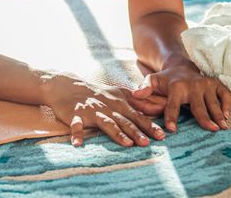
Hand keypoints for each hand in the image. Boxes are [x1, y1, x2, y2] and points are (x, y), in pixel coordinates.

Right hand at [42, 75, 166, 147]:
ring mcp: (91, 111)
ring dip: (117, 133)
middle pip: (124, 121)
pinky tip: (78, 143)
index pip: (137, 116)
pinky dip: (76, 133)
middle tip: (147, 143)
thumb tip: (158, 108)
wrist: (68, 86)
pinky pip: (76, 125)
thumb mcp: (118, 94)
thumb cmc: (97, 93)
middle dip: (137, 131)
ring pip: (106, 123)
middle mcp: (107, 107)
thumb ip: (137, 102)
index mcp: (119, 104)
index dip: (150, 125)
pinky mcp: (75, 114)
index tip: (162, 135)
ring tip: (127, 144)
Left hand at [129, 59, 230, 132]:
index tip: (171, 130)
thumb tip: (135, 95)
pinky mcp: (216, 83)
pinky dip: (227, 103)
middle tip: (211, 129)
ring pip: (213, 101)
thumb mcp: (152, 80)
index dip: (171, 116)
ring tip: (222, 127)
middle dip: (204, 117)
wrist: (181, 66)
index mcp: (176, 87)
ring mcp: (206, 84)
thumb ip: (144, 88)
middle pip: (199, 105)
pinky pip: (225, 93)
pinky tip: (227, 115)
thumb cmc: (166, 79)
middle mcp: (193, 85)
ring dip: (218, 114)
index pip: (173, 104)